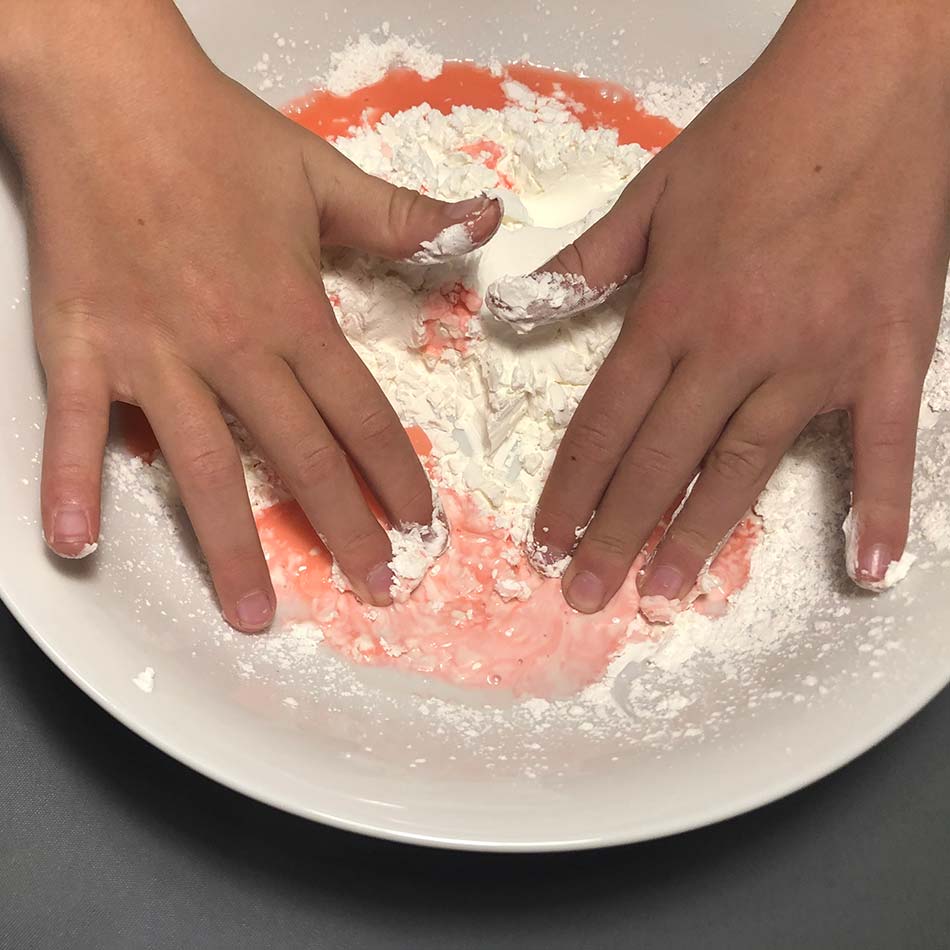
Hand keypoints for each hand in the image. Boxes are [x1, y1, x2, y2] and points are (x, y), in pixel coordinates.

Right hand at [3, 3, 499, 630]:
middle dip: (341, 530)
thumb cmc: (216, 135)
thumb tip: (485, 223)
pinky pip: (77, 428)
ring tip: (254, 614)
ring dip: (230, 548)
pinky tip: (79, 544)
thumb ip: (405, 218)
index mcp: (294, 313)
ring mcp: (153, 354)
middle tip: (373, 588)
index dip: (395, 476)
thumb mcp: (324, 176)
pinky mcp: (82, 347)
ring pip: (202, 468)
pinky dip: (72, 484)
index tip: (418, 526)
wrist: (107, 92)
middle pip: (298, 459)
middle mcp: (231, 348)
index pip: (361, 417)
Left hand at [489, 0, 949, 611]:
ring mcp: (814, 358)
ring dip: (701, 536)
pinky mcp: (887, 356)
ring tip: (667, 593)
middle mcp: (735, 346)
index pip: (604, 422)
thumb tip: (521, 305)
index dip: (571, 489)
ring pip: (744, 466)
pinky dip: (878, 509)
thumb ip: (587, 261)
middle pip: (660, 460)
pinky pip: (881, 446)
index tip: (548, 540)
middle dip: (616, 534)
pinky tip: (867, 569)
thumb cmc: (760, 134)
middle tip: (587, 594)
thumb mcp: (654, 191)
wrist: (871, 87)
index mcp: (672, 310)